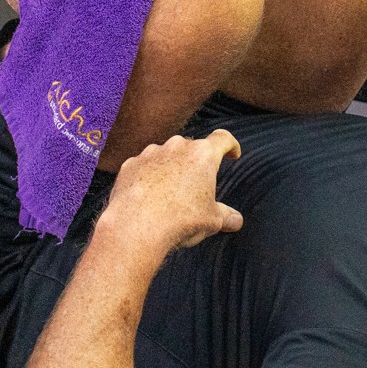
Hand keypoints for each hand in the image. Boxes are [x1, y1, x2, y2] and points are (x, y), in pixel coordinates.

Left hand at [99, 131, 242, 252]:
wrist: (137, 228)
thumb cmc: (180, 221)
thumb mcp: (212, 221)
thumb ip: (226, 216)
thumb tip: (236, 220)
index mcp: (203, 155)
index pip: (223, 139)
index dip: (230, 146)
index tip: (232, 154)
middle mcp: (177, 146)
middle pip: (192, 148)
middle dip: (196, 164)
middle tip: (196, 188)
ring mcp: (150, 153)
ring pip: (166, 156)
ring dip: (171, 169)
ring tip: (170, 195)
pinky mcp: (130, 165)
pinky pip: (144, 167)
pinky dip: (148, 177)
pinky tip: (148, 198)